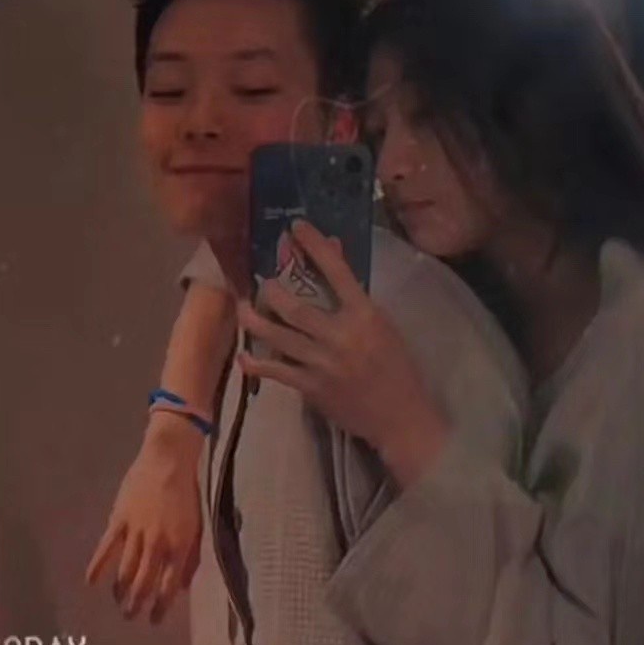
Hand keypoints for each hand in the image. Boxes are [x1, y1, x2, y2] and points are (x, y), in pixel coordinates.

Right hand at [86, 411, 204, 623]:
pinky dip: (97, 566)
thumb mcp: (196, 527)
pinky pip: (107, 548)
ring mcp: (137, 532)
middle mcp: (158, 544)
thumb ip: (190, 558)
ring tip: (117, 603)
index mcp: (179, 546)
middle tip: (130, 617)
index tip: (154, 621)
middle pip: (144, 582)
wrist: (168, 460)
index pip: (168, 586)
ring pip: (125, 569)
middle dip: (137, 604)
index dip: (161, 607)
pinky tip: (90, 581)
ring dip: (120, 590)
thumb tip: (181, 587)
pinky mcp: (120, 520)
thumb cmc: (186, 494)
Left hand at [236, 219, 449, 481]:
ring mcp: (323, 363)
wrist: (401, 417)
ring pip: (279, 337)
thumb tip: (336, 256)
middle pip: (296, 307)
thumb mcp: (384, 327)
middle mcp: (341, 335)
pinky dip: (257, 364)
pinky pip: (277, 371)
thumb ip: (356, 298)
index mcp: (365, 315)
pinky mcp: (311, 388)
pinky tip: (244, 357)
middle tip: (259, 281)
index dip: (315, 246)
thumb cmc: (397, 368)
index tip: (297, 227)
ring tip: (242, 308)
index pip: (338, 272)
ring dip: (255, 321)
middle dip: (272, 292)